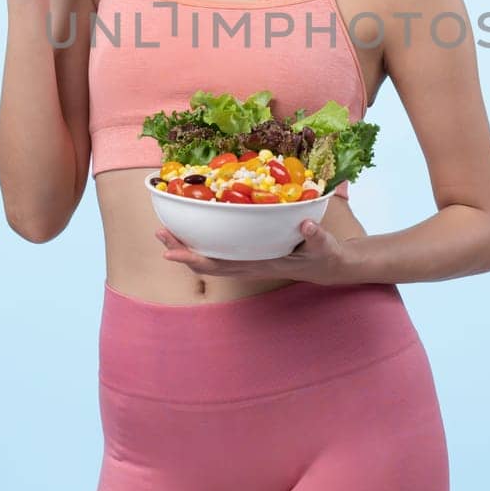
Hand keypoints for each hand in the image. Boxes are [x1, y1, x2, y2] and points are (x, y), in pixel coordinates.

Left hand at [155, 220, 354, 285]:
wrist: (329, 267)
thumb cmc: (325, 255)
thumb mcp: (324, 245)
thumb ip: (316, 235)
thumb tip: (307, 223)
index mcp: (261, 264)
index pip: (220, 265)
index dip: (193, 259)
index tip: (170, 252)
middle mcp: (249, 265)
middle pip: (206, 263)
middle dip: (181, 250)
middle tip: (159, 232)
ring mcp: (249, 262)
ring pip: (210, 260)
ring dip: (188, 247)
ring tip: (168, 231)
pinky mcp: (251, 256)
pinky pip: (220, 254)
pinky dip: (203, 244)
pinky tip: (196, 232)